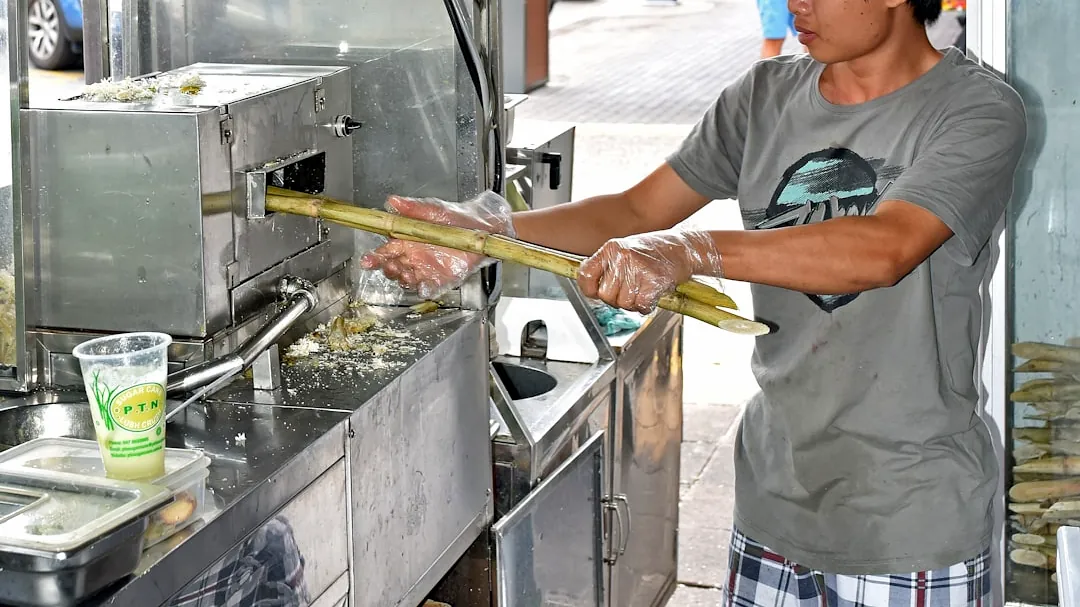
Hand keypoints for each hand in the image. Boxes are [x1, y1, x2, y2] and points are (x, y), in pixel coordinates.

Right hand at [360, 192, 514, 298]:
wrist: (479, 228)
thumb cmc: (453, 218)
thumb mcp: (432, 210)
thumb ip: (412, 208)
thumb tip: (392, 201)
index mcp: (406, 241)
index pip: (385, 251)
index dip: (374, 257)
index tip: (368, 261)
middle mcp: (413, 257)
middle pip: (393, 268)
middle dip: (389, 270)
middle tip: (392, 267)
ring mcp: (426, 269)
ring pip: (407, 280)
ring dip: (404, 280)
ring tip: (408, 275)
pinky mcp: (441, 279)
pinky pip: (429, 288)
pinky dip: (424, 290)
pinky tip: (424, 287)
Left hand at [577, 230, 721, 313]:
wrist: (684, 248)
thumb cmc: (655, 251)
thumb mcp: (625, 250)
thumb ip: (608, 266)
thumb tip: (592, 289)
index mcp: (611, 248)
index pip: (585, 275)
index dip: (590, 289)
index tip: (597, 292)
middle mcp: (621, 257)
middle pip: (605, 295)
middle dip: (617, 299)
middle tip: (631, 291)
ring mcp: (637, 268)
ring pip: (623, 303)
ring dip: (633, 303)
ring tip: (643, 290)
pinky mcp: (653, 281)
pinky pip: (641, 306)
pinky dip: (646, 306)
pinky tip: (652, 295)